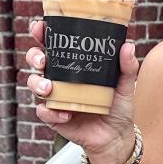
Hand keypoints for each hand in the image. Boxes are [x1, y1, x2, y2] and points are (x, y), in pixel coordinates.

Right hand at [25, 18, 140, 163]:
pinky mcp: (54, 117)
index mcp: (73, 66)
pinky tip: (65, 113)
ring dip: (38, 84)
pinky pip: (44, 112)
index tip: (40, 28)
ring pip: (35, 85)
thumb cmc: (118, 107)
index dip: (42, 34)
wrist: (117, 136)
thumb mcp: (125, 85)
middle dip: (35, 57)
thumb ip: (127, 67)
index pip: (53, 45)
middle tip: (43, 60)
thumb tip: (127, 45)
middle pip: (37, 62)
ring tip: (50, 88)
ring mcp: (56, 97)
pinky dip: (51, 111)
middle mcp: (60, 79)